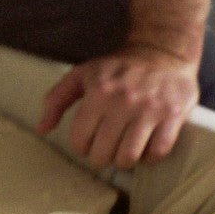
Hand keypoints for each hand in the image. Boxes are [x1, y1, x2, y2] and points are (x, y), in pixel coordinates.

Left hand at [36, 44, 198, 168]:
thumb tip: (41, 129)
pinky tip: (143, 150)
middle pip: (104, 151)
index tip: (85, 146)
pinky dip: (148, 158)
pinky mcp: (173, 115)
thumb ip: (57, 100)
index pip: (81, 136)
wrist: (162, 51)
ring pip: (130, 156)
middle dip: (99, 158)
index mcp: (98, 92)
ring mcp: (150, 109)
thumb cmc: (117, 67)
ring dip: (122, 162)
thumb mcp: (81, 75)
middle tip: (102, 154)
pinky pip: (158, 151)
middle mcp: (123, 101)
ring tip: (121, 155)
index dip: (80, 147)